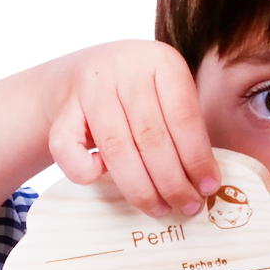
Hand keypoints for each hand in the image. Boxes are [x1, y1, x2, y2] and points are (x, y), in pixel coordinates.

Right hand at [45, 41, 220, 218]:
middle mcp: (125, 67)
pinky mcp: (61, 108)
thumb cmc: (136, 98)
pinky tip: (103, 180)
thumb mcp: (166, 97)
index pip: (183, 116)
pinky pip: (70, 150)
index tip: (208, 189)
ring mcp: (90, 86)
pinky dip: (87, 172)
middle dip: (173, 182)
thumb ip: (185, 130)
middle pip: (152, 137)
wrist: (76, 78)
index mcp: (161, 61)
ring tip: (159, 209)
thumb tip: (206, 184)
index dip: (197, 159)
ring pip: (117, 149)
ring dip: (141, 188)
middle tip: (187, 208)